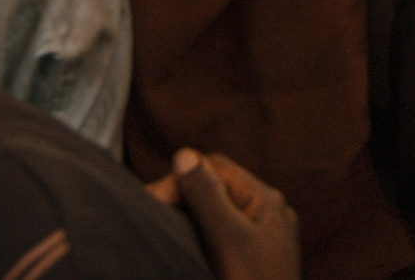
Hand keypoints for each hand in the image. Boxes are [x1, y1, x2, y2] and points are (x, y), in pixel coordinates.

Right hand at [146, 149, 301, 279]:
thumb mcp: (229, 241)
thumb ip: (207, 197)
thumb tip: (183, 154)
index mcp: (265, 200)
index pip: (216, 168)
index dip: (181, 178)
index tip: (151, 200)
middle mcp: (265, 214)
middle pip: (215, 188)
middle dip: (181, 195)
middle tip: (150, 212)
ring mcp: (259, 239)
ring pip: (214, 213)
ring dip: (186, 215)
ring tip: (160, 225)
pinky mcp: (248, 260)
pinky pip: (218, 234)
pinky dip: (197, 234)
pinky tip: (181, 244)